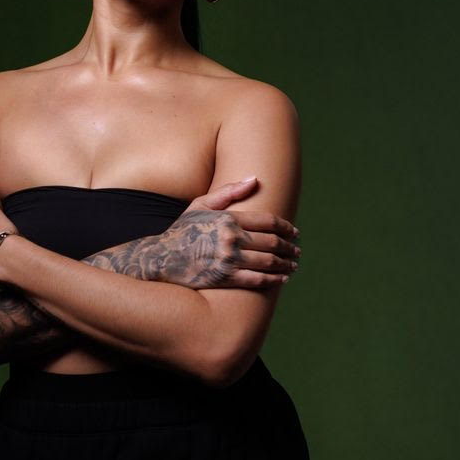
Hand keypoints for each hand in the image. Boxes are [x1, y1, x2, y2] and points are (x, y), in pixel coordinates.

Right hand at [151, 177, 300, 289]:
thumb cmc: (182, 230)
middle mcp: (230, 237)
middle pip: (272, 241)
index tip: (295, 232)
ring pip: (268, 261)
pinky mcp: (225, 277)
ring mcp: (228, 259)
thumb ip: (228, 192)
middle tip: (297, 250)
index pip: (268, 221)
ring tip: (293, 264)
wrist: (161, 258)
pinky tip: (282, 278)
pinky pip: (257, 280)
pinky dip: (274, 279)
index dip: (286, 227)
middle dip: (289, 246)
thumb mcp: (200, 205)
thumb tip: (254, 179)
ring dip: (286, 263)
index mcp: (228, 218)